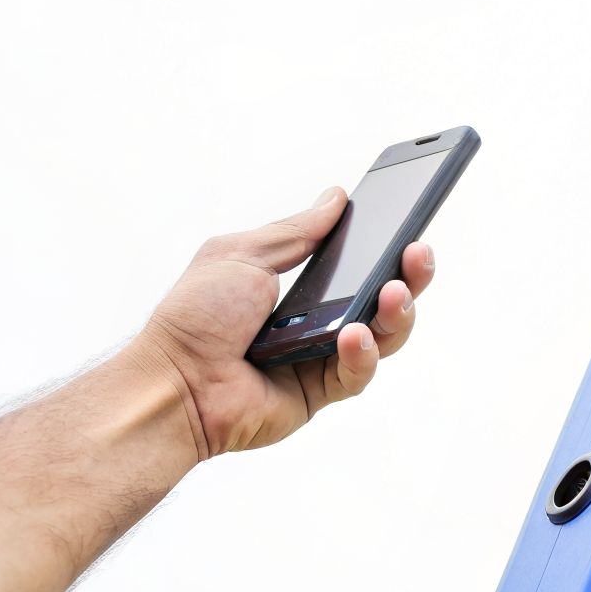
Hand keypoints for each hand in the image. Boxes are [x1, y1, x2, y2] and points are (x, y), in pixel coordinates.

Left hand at [135, 187, 435, 458]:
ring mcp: (320, 357)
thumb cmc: (195, 317)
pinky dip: (362, 353)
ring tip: (395, 293)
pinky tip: (353, 335)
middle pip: (381, 296)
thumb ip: (296, 231)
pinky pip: (356, 374)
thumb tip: (336, 197)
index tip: (409, 221)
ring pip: (382, 335)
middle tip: (419, 253)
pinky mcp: (319, 393)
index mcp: (299, 284)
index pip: (357, 260)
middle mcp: (316, 318)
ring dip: (396, 313)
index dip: (386, 244)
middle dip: (409, 274)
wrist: (171, 380)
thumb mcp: (245, 254)